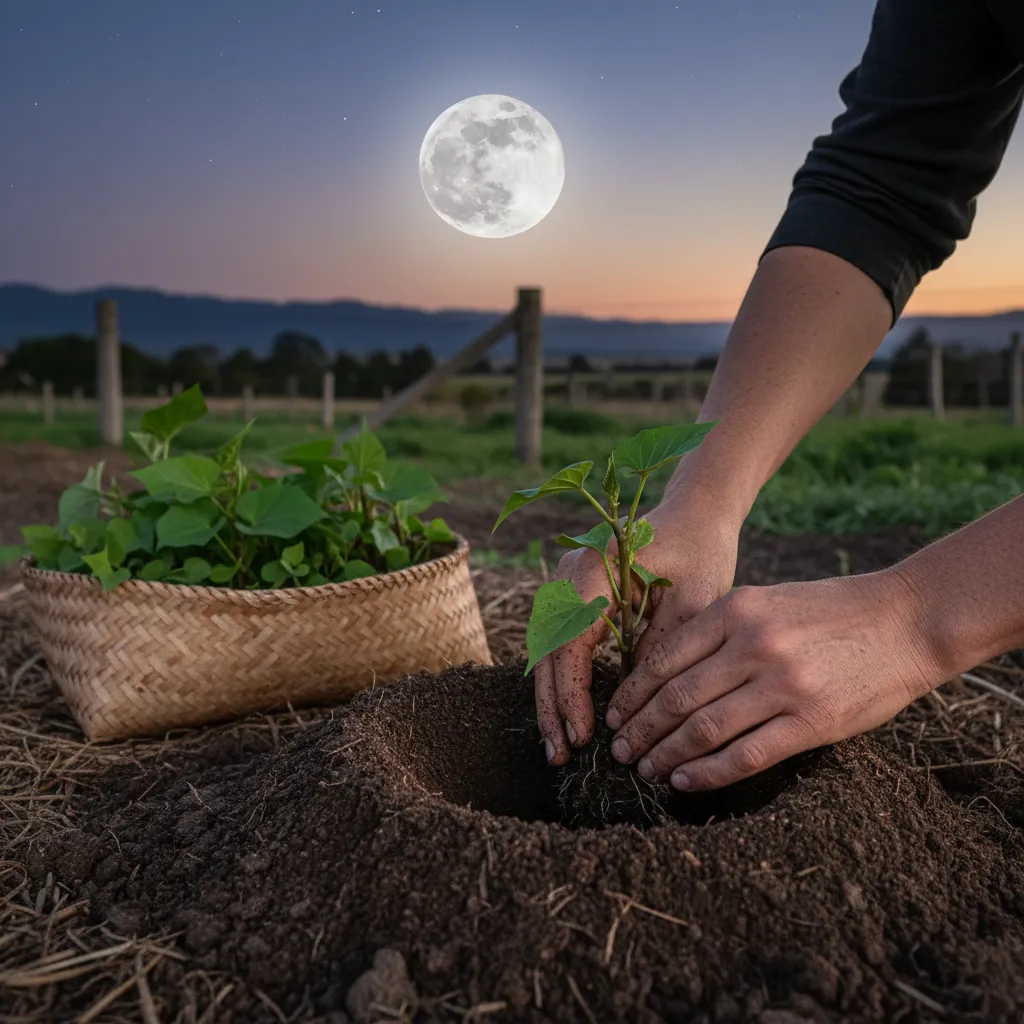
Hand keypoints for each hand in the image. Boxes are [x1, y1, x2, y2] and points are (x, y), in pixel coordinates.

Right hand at [535, 503, 739, 765]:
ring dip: (551, 698)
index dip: (572, 693)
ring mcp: (566, 586)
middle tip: (560, 755)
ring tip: (560, 747)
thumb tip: (634, 707)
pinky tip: (570, 716)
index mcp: (593, 571)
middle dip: (551, 706)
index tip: (585, 735)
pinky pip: (559, 644)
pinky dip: (562, 680)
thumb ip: (660, 650)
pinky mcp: (574, 597)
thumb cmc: (700, 552)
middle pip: (546, 650)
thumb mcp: (691, 603)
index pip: (569, 643)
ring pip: (546, 651)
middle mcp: (568, 577)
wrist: (694, 514)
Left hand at [605, 570, 941, 789]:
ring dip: (666, 755)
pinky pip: (746, 755)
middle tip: (619, 751)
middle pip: (676, 698)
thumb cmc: (829, 610)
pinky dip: (707, 773)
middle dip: (640, 729)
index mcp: (736, 609)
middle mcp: (752, 644)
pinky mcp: (811, 721)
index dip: (632, 693)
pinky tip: (684, 782)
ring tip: (645, 771)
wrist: (905, 620)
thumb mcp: (766, 600)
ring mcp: (782, 684)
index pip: (664, 658)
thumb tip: (665, 674)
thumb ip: (720, 629)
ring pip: (703, 730)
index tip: (616, 714)